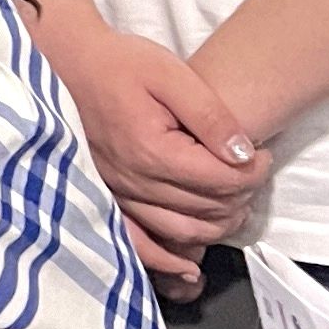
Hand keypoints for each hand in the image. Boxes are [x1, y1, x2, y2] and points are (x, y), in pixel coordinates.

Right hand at [36, 14, 256, 301]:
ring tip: (236, 198)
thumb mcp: (171, 74)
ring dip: (218, 222)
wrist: (66, 64)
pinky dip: (169, 257)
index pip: (221, 181)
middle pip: (207, 210)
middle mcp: (133, 180)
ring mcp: (118, 194)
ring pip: (183, 231)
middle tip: (254, 172)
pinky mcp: (110, 197)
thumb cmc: (116, 64)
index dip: (255, 171)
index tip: (263, 153)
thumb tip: (243, 154)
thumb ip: (211, 115)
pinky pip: (143, 241)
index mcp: (152, 150)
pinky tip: (189, 264)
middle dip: (242, 194)